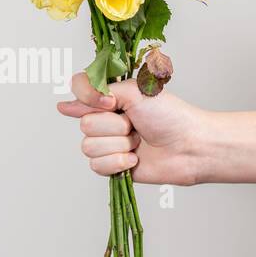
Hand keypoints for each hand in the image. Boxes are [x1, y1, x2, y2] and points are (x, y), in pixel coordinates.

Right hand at [56, 72, 206, 185]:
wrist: (189, 146)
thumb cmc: (170, 115)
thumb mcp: (135, 91)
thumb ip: (100, 91)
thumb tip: (66, 106)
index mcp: (110, 97)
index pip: (78, 89)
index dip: (88, 98)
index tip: (110, 103)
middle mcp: (105, 119)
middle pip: (85, 124)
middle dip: (114, 126)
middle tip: (136, 125)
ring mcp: (107, 143)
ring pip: (89, 147)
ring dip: (119, 145)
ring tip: (138, 142)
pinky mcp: (112, 166)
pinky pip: (97, 166)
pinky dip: (118, 162)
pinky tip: (135, 158)